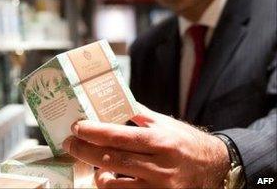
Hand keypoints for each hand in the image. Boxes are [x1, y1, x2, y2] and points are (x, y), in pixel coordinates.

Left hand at [63, 103, 229, 187]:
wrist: (212, 166)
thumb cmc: (184, 140)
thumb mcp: (164, 122)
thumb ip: (139, 114)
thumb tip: (115, 102)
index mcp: (159, 140)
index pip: (120, 136)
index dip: (95, 132)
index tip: (77, 127)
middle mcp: (158, 166)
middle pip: (112, 159)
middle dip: (85, 151)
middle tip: (70, 143)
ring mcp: (158, 187)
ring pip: (115, 185)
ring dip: (96, 173)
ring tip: (90, 161)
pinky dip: (111, 186)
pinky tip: (107, 177)